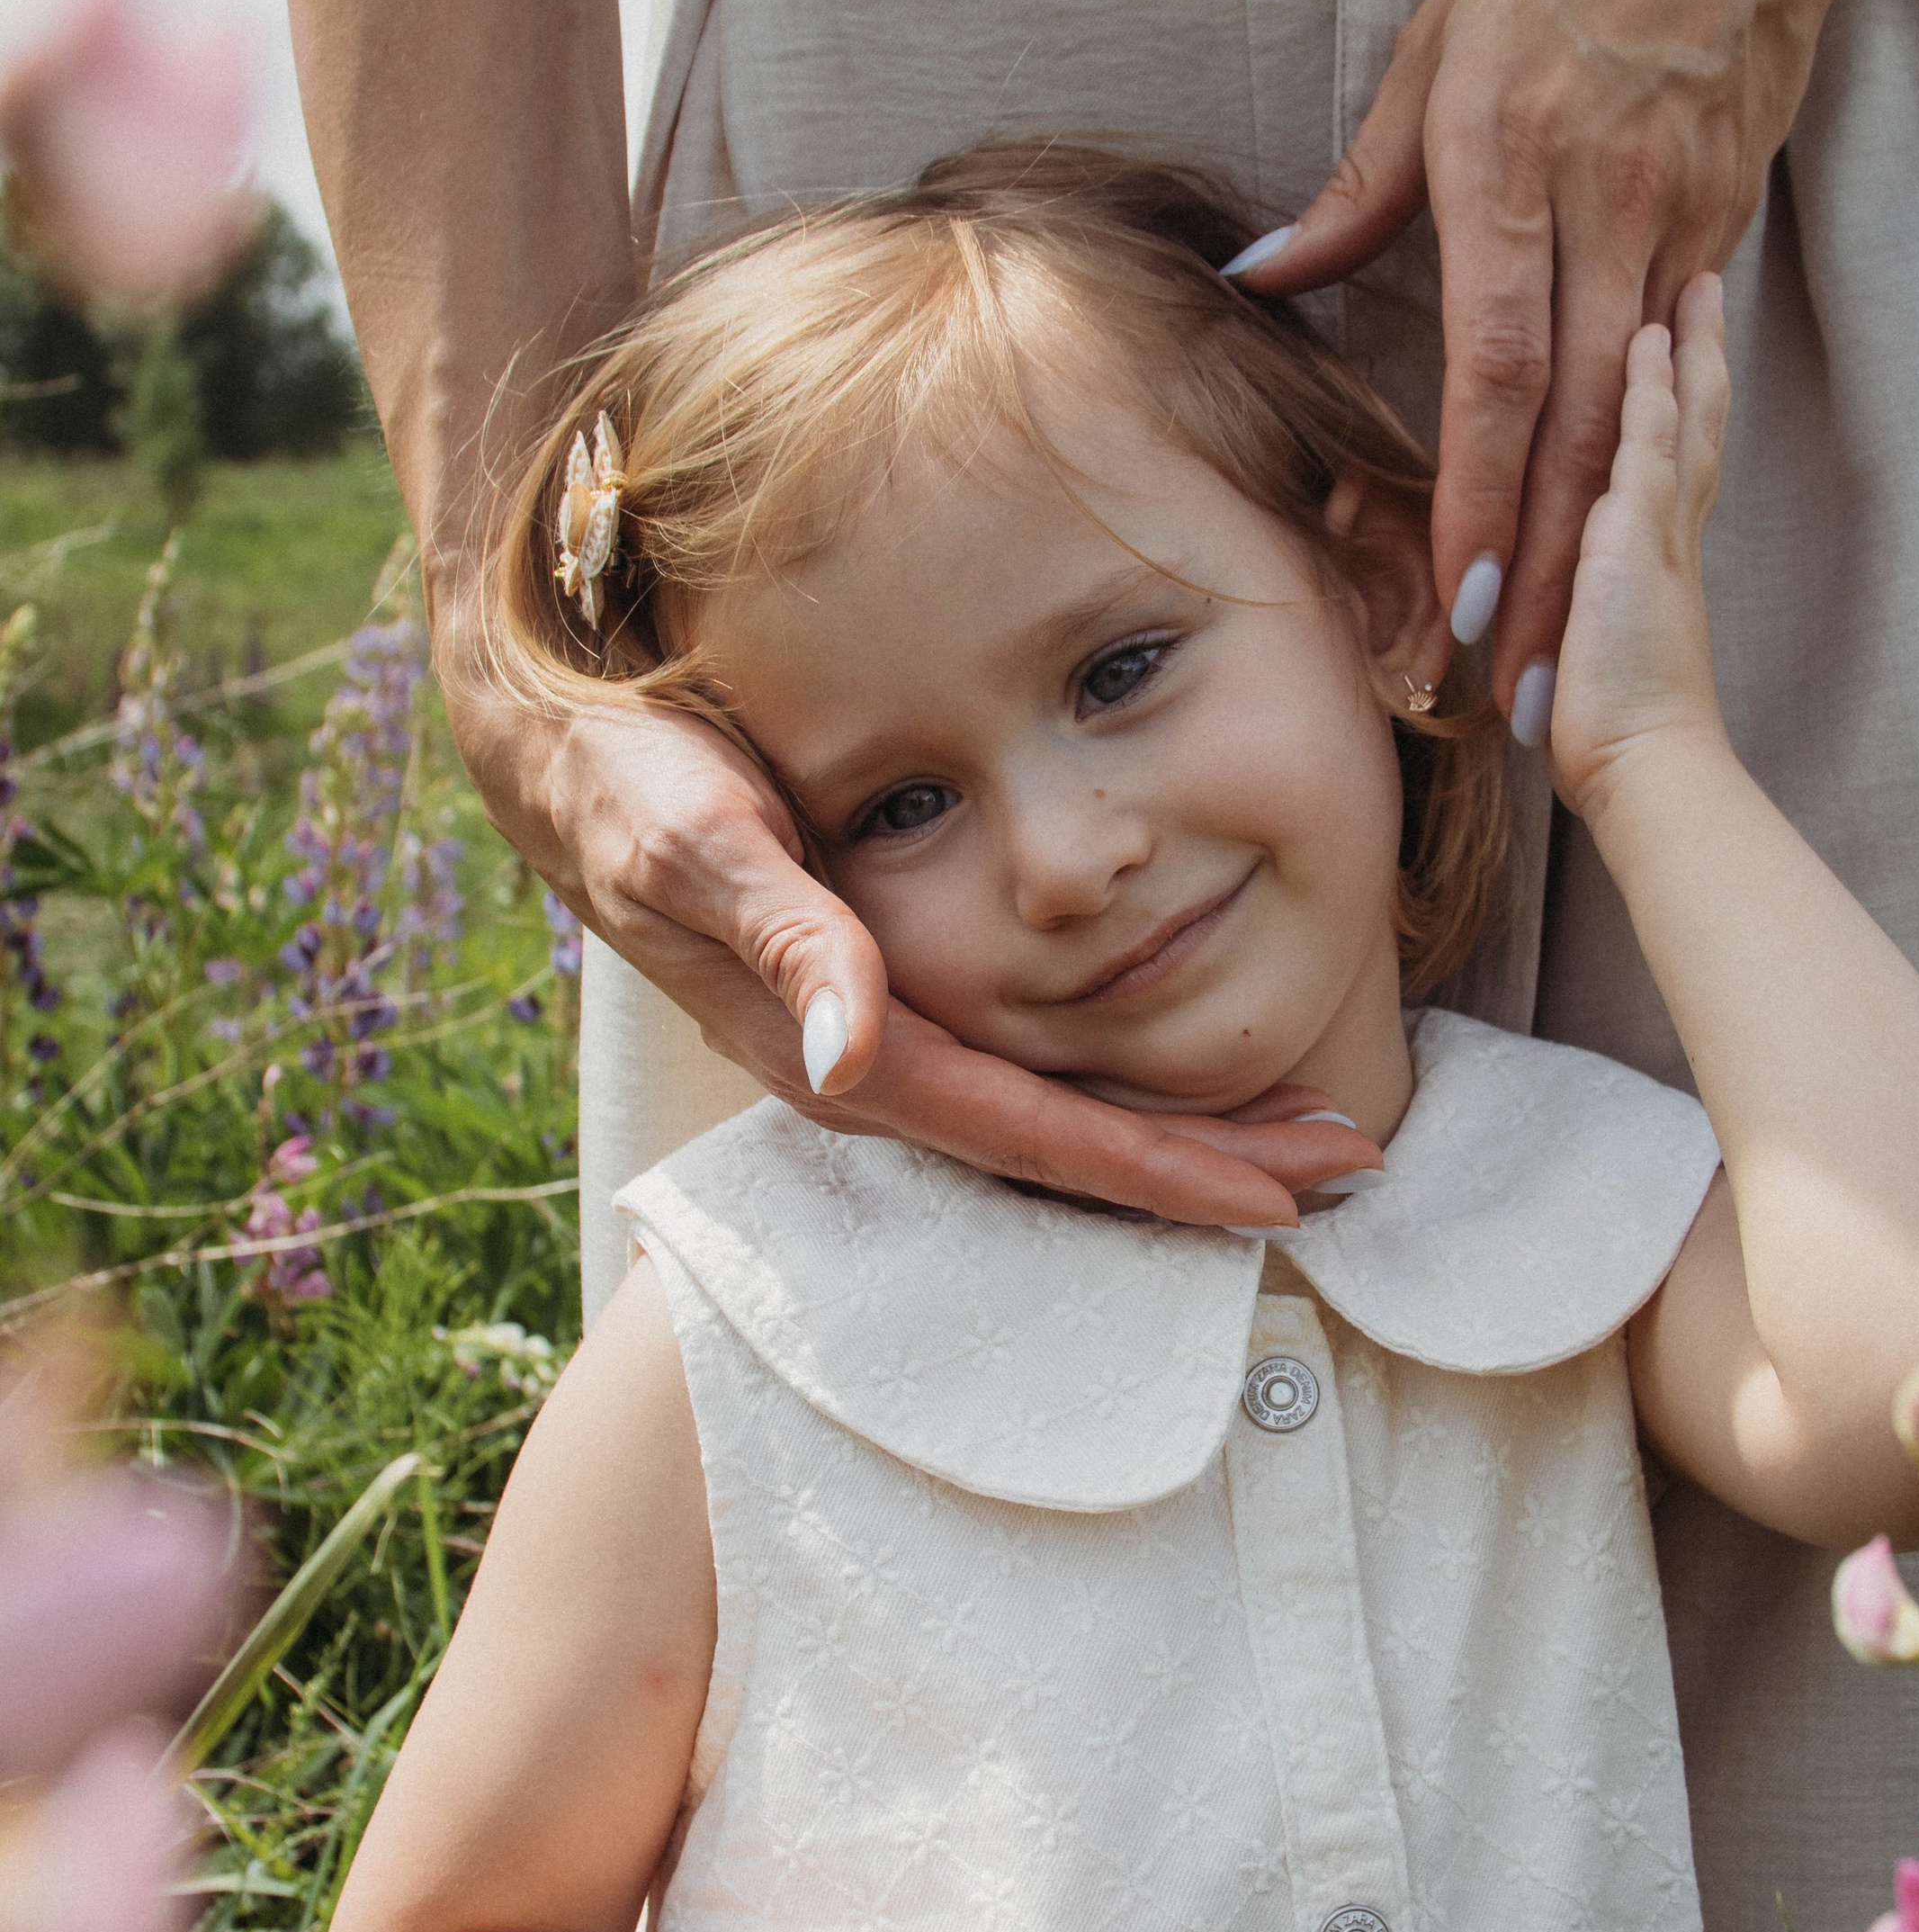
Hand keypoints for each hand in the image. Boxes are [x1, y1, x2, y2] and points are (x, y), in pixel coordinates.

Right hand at [442, 664, 1382, 1226]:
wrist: (550, 742)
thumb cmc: (623, 770)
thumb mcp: (691, 835)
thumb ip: (782, 931)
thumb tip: (859, 1050)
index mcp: (838, 1046)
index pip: (1030, 1130)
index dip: (1161, 1168)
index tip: (1290, 1188)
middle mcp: (863, 1066)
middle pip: (1062, 1146)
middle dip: (1207, 1168)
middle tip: (1355, 1164)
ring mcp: (870, 1041)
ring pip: (1050, 1115)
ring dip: (1176, 1130)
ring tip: (1303, 1125)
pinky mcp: (876, 1002)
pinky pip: (1019, 1069)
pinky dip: (1113, 1080)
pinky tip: (1180, 1066)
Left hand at [1234, 0, 1870, 727]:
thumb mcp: (1439, 36)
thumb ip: (1361, 184)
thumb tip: (1265, 280)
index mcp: (1513, 159)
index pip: (1499, 368)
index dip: (1479, 497)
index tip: (1458, 602)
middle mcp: (1605, 207)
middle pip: (1577, 430)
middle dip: (1545, 575)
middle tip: (1512, 694)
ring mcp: (1678, 222)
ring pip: (1636, 422)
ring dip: (1599, 551)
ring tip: (1563, 658)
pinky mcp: (1723, 225)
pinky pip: (1676, 369)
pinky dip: (1646, 466)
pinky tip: (1621, 549)